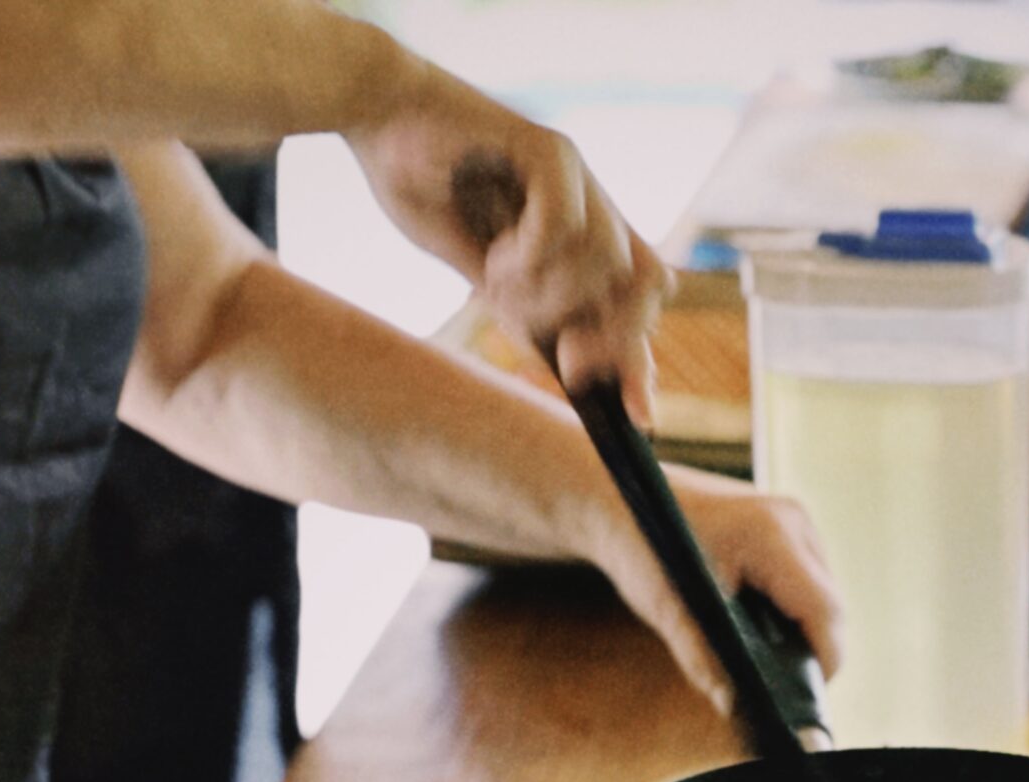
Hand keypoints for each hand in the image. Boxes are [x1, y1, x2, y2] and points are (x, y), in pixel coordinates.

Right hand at [345, 55, 666, 414]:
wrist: (381, 120)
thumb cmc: (426, 190)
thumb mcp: (483, 274)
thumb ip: (527, 314)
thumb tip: (569, 372)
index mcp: (583, 237)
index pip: (638, 303)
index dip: (640, 359)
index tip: (637, 415)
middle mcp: (594, 205)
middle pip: (647, 287)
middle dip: (610, 338)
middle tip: (564, 358)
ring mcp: (579, 176)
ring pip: (607, 263)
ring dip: (550, 295)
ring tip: (497, 282)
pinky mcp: (551, 149)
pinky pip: (564, 226)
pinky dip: (529, 256)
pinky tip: (493, 254)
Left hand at [590, 465, 843, 713]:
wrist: (620, 497)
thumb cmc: (641, 546)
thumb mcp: (668, 609)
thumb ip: (702, 660)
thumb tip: (731, 705)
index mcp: (770, 535)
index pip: (824, 611)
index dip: (822, 661)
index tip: (803, 695)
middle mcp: (794, 521)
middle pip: (830, 606)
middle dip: (810, 650)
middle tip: (780, 686)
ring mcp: (795, 520)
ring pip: (823, 594)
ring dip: (802, 629)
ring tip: (766, 655)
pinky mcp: (789, 526)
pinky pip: (809, 580)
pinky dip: (792, 608)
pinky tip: (760, 623)